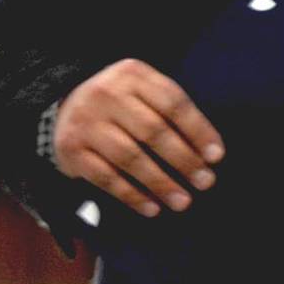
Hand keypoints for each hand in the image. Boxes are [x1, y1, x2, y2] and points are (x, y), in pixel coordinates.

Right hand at [53, 59, 226, 217]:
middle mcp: (105, 93)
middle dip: (183, 160)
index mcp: (131, 74)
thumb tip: (209, 152)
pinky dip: (132, 196)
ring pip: (130, 156)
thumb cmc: (120, 104)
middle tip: (205, 182)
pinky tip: (152, 208)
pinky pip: (106, 177)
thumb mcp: (143, 91)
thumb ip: (172, 111)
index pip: (172, 102)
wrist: (66, 105)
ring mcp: (85, 121)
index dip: (198, 130)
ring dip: (160, 183)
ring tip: (183, 201)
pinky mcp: (71, 148)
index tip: (217, 157)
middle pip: (152, 130)